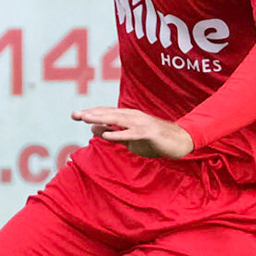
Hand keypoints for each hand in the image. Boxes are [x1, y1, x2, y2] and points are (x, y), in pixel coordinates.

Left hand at [71, 106, 193, 158]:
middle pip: (109, 113)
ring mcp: (141, 123)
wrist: (180, 141)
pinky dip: (118, 133)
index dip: (92, 113)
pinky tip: (106, 134)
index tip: (75, 115)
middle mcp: (133, 116)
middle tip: (75, 115)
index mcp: (129, 116)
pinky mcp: (149, 133)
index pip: (107, 113)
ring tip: (86, 119)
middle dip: (91, 114)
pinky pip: (130, 134)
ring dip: (101, 119)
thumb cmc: (154, 140)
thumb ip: (113, 133)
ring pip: (117, 120)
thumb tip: (94, 129)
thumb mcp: (130, 139)